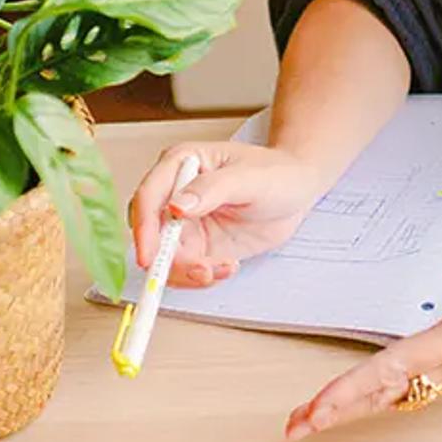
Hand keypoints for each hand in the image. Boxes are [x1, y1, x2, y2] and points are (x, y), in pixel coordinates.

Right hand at [128, 140, 327, 286]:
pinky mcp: (199, 245)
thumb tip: (177, 206)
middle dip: (169, 259)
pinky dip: (203, 276)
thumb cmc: (276, 172)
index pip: (148, 197)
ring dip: (188, 272)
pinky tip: (228, 267)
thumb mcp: (249, 177)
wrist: (297, 191)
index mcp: (180, 165)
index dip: (144, 228)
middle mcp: (176, 195)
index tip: (150, 256)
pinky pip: (187, 268)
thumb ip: (212, 189)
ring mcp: (186, 223)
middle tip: (200, 271)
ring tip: (224, 269)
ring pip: (167, 257)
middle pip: (152, 234)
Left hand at [285, 239, 441, 439]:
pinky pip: (417, 387)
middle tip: (293, 428)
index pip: (398, 366)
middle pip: (390, 390)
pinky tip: (363, 399)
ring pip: (401, 393)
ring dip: (356, 405)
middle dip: (340, 409)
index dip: (352, 387)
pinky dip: (382, 395)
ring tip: (314, 417)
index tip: (317, 407)